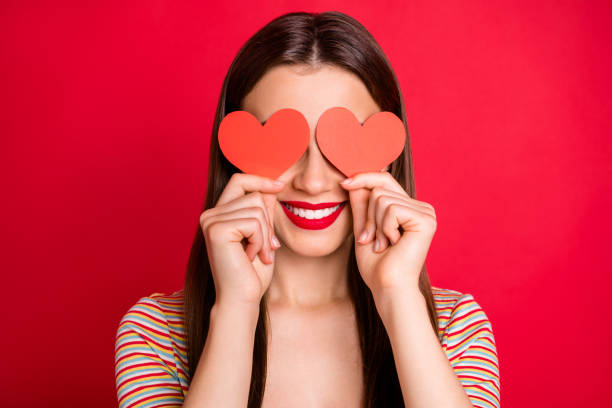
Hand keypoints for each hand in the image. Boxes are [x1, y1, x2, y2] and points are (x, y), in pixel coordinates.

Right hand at [199, 173, 284, 306]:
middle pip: (254, 194)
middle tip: (267, 248)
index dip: (260, 180)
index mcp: (218, 214)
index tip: (280, 185)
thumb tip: (271, 186)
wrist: (242, 299)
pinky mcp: (217, 230)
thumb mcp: (263, 235)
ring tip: (258, 254)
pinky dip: (260, 241)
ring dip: (265, 234)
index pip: (239, 181)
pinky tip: (251, 257)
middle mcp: (210, 214)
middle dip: (268, 222)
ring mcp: (210, 221)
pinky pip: (253, 222)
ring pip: (256, 208)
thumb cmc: (252, 272)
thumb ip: (263, 212)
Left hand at [340, 171, 436, 295]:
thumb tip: (353, 180)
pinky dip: (384, 227)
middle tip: (370, 239)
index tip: (344, 183)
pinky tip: (392, 244)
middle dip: (368, 214)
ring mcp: (426, 212)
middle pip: (381, 187)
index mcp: (409, 209)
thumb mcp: (364, 229)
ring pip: (382, 198)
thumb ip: (361, 205)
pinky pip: (391, 209)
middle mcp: (421, 208)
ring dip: (375, 224)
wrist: (388, 287)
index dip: (364, 178)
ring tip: (383, 244)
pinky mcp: (425, 219)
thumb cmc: (377, 266)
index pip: (385, 181)